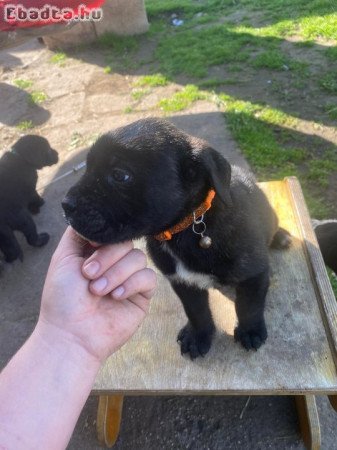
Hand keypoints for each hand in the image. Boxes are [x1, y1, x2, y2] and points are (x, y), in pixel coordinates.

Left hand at [38, 227, 156, 363]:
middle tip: (88, 275)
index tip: (91, 246)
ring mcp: (129, 278)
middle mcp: (114, 263)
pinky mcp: (142, 294)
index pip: (112, 231)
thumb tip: (96, 217)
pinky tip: (116, 297)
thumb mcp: (63, 258)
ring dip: (116, 273)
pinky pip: (148, 277)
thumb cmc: (62, 300)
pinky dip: (131, 284)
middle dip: (106, 257)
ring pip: (138, 257)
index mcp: (97, 252)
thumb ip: (78, 232)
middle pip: (127, 242)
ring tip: (98, 291)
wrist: (71, 335)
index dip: (104, 237)